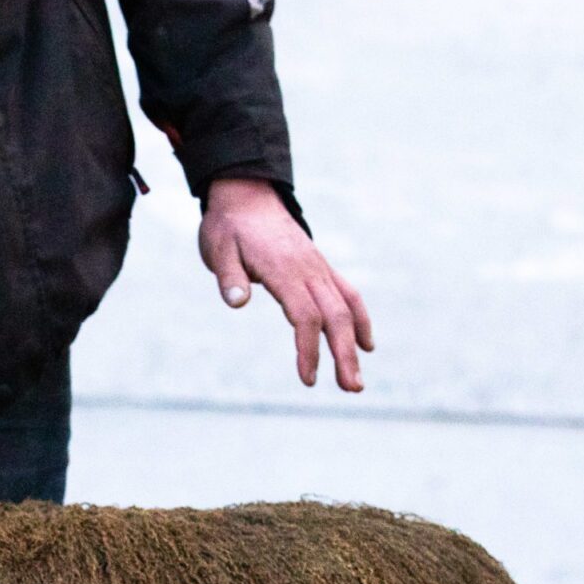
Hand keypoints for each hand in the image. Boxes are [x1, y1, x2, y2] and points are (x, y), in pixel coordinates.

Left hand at [199, 178, 372, 392]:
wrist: (247, 194)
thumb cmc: (229, 227)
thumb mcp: (218, 248)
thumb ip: (229, 276)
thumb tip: (237, 302)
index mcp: (285, 269)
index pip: (305, 315)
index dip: (309, 349)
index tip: (308, 379)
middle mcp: (310, 269)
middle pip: (335, 316)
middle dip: (344, 355)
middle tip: (352, 389)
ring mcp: (319, 268)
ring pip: (346, 308)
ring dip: (354, 345)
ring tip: (356, 382)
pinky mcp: (321, 268)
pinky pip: (348, 294)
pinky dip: (359, 319)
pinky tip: (364, 345)